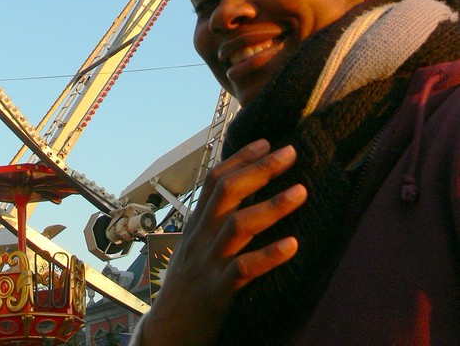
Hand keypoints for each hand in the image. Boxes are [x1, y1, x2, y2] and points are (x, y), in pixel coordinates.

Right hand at [138, 139, 306, 345]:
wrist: (165, 334)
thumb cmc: (187, 288)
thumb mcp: (195, 248)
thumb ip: (213, 224)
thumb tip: (242, 202)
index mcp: (197, 224)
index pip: (215, 180)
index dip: (240, 158)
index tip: (266, 141)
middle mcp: (201, 237)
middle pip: (228, 191)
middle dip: (261, 169)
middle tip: (291, 152)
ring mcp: (208, 262)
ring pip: (238, 224)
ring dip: (272, 205)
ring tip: (302, 192)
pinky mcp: (217, 292)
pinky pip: (244, 269)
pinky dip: (269, 254)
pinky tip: (293, 245)